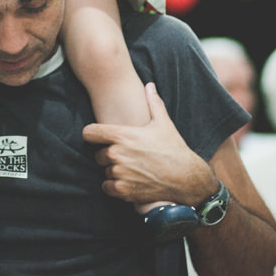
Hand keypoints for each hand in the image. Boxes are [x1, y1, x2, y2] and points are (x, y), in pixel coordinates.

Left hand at [82, 82, 217, 207]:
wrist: (186, 178)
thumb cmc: (173, 149)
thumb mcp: (163, 123)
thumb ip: (153, 103)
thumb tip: (150, 85)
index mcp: (122, 135)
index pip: (89, 133)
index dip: (93, 134)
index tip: (98, 137)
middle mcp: (117, 154)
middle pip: (98, 154)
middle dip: (108, 155)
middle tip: (124, 156)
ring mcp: (119, 173)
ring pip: (104, 171)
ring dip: (113, 171)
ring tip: (131, 168)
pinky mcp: (123, 191)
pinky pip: (107, 187)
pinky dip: (114, 186)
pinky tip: (128, 181)